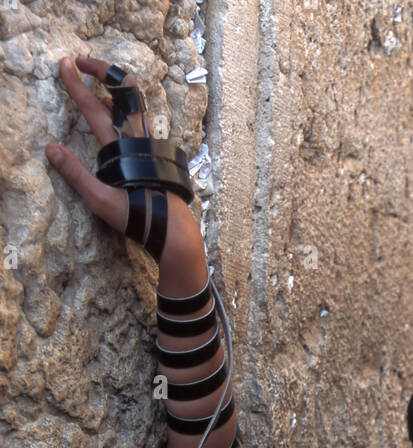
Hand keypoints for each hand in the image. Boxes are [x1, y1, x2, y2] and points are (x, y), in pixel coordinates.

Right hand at [44, 56, 189, 247]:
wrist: (174, 230)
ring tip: (96, 85)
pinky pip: (139, 120)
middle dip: (102, 71)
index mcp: (121, 146)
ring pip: (133, 104)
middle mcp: (139, 138)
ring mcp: (150, 143)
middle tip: (83, 63)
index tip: (65, 64)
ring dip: (113, 89)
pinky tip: (117, 115)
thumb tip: (50, 149)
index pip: (93, 107)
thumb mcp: (101, 201)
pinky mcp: (156, 152)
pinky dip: (124, 108)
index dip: (77, 84)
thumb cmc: (139, 217)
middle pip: (123, 91)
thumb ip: (75, 174)